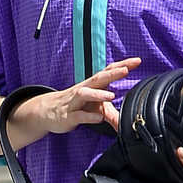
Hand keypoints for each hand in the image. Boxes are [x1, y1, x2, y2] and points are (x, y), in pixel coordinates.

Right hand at [11, 59, 139, 145]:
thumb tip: (125, 121)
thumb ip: (110, 113)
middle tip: (126, 70)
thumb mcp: (94, 109)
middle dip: (112, 74)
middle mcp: (83, 90)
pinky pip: (79, 115)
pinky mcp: (68, 116)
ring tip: (111, 95)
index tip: (137, 61)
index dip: (122, 66)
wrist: (46, 111)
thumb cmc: (74, 106)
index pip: (107, 72)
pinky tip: (98, 118)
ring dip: (98, 94)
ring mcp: (74, 102)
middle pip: (98, 78)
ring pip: (85, 94)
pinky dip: (89, 117)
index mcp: (91, 86)